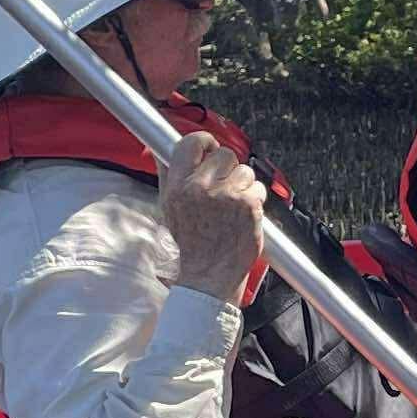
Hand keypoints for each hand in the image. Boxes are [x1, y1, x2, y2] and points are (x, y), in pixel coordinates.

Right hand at [157, 132, 269, 297]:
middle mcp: (200, 188)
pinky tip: (243, 215)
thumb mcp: (168, 207)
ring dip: (243, 185)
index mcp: (178, 186)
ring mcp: (226, 196)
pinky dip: (255, 199)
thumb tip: (158, 150)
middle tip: (223, 188)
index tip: (210, 148)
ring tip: (232, 206)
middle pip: (224, 154)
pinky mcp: (248, 206)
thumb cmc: (190, 243)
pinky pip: (258, 187)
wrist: (208, 276)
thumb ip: (167, 175)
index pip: (191, 143)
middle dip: (227, 168)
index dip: (205, 141)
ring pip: (245, 170)